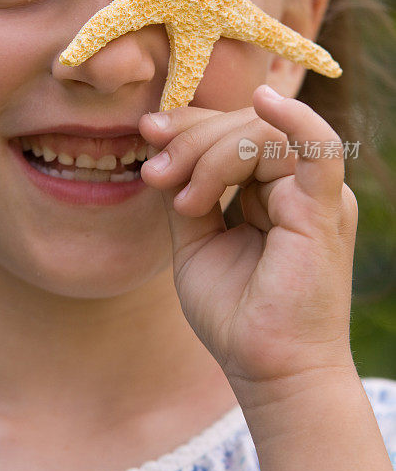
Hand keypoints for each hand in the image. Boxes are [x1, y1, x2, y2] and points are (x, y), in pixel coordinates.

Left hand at [138, 84, 358, 400]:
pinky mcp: (325, 210)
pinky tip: (266, 99)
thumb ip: (187, 195)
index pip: (231, 133)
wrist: (268, 371)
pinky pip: (320, 149)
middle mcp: (297, 185)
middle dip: (191, 142)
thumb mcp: (196, 244)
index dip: (190, 126)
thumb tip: (163, 148)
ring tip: (184, 201)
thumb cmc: (236, 314)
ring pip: (260, 136)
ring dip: (210, 157)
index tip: (146, 133)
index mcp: (271, 191)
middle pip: (242, 128)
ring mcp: (314, 194)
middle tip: (154, 174)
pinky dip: (295, 120)